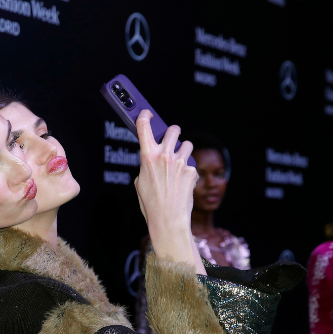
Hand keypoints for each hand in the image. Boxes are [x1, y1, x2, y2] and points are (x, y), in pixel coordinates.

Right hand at [133, 110, 203, 273]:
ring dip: (183, 151)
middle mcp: (164, 155)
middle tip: (171, 137)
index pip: (143, 126)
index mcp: (147, 156)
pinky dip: (188, 170)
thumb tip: (152, 159)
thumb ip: (146, 166)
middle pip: (173, 129)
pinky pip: (192, 163)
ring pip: (186, 145)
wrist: (168, 219)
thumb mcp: (140, 182)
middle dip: (172, 132)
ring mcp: (180, 162)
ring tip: (177, 165)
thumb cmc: (151, 204)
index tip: (146, 114)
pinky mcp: (192, 171)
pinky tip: (182, 182)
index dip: (144, 116)